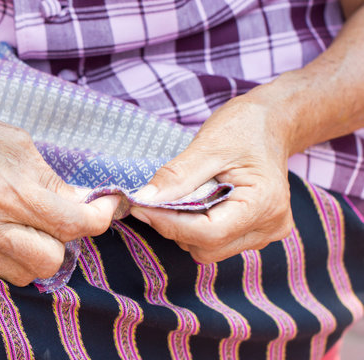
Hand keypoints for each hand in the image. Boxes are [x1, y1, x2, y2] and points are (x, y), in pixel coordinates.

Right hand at [0, 94, 118, 285]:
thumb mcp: (19, 143)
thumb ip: (53, 181)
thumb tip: (84, 204)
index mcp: (8, 189)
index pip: (73, 224)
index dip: (101, 217)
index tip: (107, 207)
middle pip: (51, 260)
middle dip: (66, 241)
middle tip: (62, 218)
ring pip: (26, 274)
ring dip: (39, 253)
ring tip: (31, 225)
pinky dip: (10, 255)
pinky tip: (4, 229)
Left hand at [130, 93, 293, 263]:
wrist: (272, 122)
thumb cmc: (244, 127)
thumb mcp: (208, 145)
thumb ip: (176, 176)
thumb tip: (144, 199)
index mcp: (264, 204)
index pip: (209, 233)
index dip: (168, 224)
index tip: (140, 207)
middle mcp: (269, 226)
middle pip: (207, 246)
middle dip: (174, 226)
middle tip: (157, 198)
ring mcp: (264, 233)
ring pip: (208, 249)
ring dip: (184, 228)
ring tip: (183, 194)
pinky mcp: (255, 233)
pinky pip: (216, 242)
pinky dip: (196, 227)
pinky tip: (196, 201)